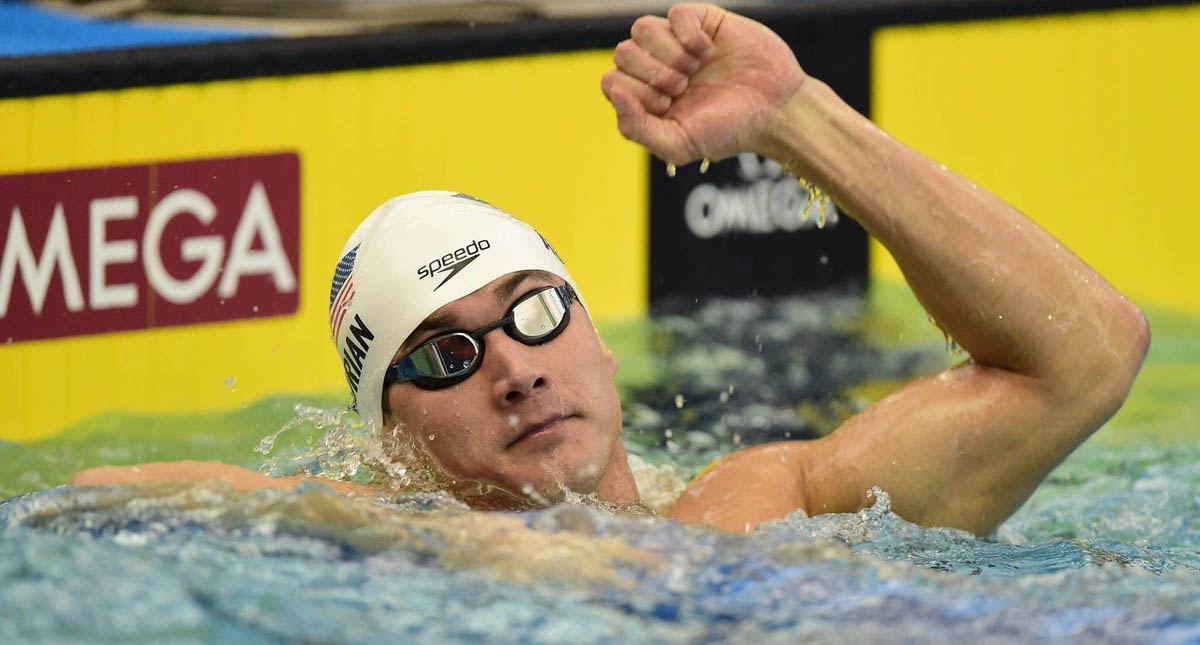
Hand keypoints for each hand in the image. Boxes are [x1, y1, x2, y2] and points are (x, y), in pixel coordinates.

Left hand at [601, 3, 805, 164]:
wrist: (774, 110)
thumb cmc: (727, 130)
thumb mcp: (678, 144)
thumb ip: (636, 127)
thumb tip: (613, 90)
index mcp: (645, 97)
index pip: (612, 81)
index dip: (636, 92)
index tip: (667, 105)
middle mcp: (656, 67)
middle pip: (623, 53)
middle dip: (653, 74)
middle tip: (683, 88)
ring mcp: (676, 42)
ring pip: (640, 28)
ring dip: (668, 53)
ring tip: (694, 69)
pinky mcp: (700, 22)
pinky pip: (675, 13)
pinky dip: (689, 35)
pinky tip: (708, 51)